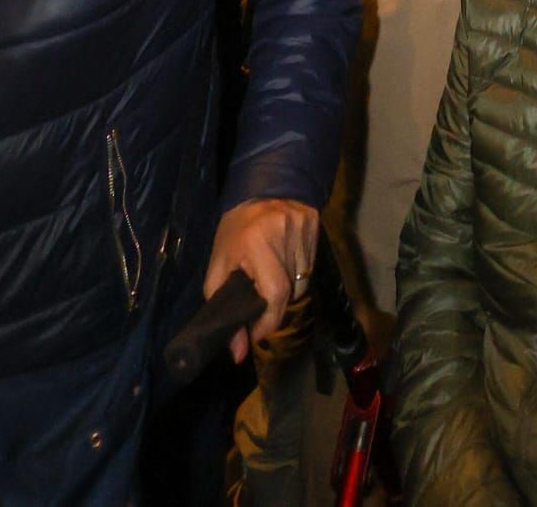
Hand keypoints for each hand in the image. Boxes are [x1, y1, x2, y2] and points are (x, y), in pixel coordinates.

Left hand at [204, 198, 318, 362]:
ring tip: (270, 275)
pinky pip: (310, 266)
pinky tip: (285, 259)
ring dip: (286, 289)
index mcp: (258, 241)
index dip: (266, 321)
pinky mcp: (316, 225)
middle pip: (290, 291)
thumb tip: (237, 352)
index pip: (274, 293)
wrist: (262, 184)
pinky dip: (297, 272)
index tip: (254, 332)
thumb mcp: (220, 264)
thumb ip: (223, 306)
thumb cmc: (236, 229)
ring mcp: (305, 228)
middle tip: (258, 303)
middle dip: (273, 307)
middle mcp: (286, 232)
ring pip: (302, 282)